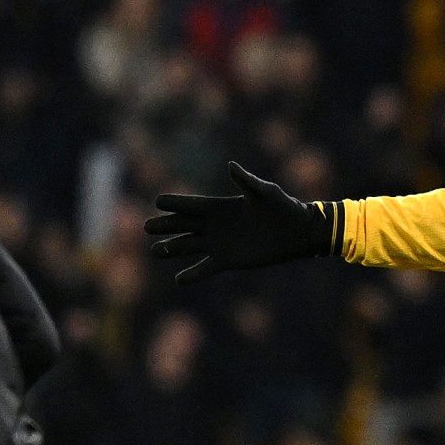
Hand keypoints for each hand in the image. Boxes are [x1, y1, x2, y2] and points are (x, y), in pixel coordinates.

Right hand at [146, 163, 333, 282]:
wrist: (298, 231)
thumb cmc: (284, 207)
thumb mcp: (266, 192)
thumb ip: (247, 181)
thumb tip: (231, 166)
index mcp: (221, 206)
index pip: (192, 204)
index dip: (175, 203)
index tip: (158, 202)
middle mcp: (215, 225)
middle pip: (183, 225)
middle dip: (165, 226)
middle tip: (146, 227)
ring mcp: (219, 243)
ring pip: (189, 246)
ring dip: (172, 249)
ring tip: (155, 251)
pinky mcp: (228, 260)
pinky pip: (205, 267)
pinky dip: (193, 274)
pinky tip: (179, 279)